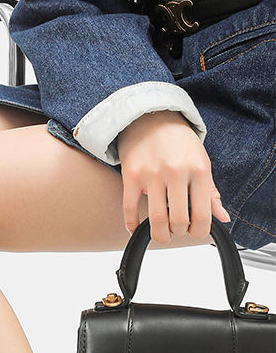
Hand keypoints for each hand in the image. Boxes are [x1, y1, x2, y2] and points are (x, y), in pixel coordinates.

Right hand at [117, 110, 230, 243]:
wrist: (152, 117)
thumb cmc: (179, 142)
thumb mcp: (202, 163)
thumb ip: (211, 193)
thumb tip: (223, 218)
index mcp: (198, 170)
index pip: (202, 213)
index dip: (199, 231)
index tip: (194, 233)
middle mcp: (176, 172)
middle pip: (178, 220)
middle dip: (178, 232)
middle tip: (177, 230)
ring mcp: (152, 174)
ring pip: (155, 219)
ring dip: (159, 234)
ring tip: (161, 233)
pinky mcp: (132, 175)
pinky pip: (129, 209)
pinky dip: (132, 225)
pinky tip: (136, 228)